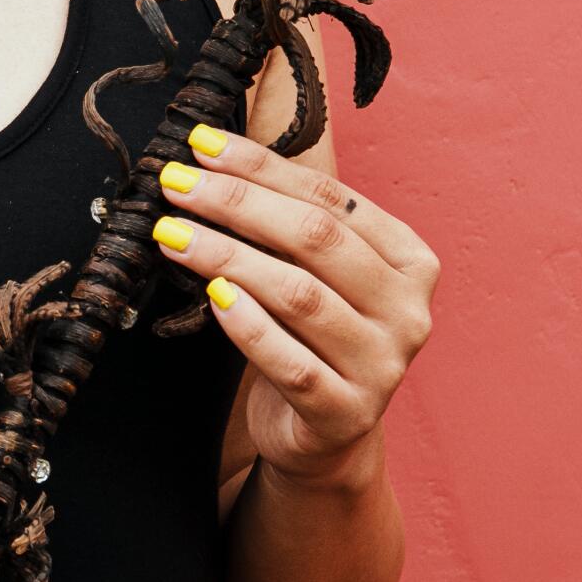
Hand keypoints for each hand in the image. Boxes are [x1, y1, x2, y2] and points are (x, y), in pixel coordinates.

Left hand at [149, 123, 438, 484]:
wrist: (324, 435)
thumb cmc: (311, 337)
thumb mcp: (314, 274)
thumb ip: (285, 224)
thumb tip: (210, 160)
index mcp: (409, 261)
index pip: (329, 197)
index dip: (261, 167)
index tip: (201, 145)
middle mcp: (408, 310)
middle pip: (315, 239)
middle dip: (236, 203)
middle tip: (176, 185)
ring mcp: (383, 365)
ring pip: (299, 296)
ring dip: (227, 257)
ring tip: (172, 235)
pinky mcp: (346, 413)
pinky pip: (291, 363)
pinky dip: (248, 325)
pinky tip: (212, 297)